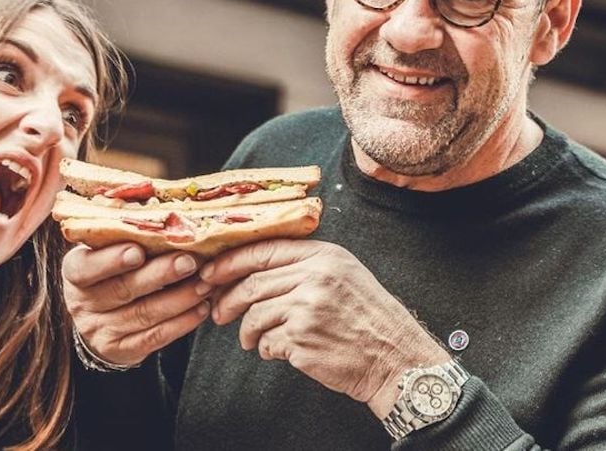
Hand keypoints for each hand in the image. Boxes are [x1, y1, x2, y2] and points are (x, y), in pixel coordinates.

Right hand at [62, 243, 211, 365]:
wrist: (104, 319)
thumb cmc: (115, 271)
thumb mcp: (109, 251)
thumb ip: (128, 237)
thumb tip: (169, 215)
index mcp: (75, 271)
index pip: (86, 267)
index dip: (111, 260)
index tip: (138, 250)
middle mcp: (82, 303)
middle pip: (122, 289)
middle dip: (160, 274)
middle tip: (189, 261)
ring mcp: (100, 330)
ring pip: (143, 314)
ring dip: (179, 298)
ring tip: (205, 283)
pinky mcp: (121, 351)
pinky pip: (155, 338)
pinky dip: (182, 323)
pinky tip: (202, 308)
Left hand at [201, 239, 448, 418]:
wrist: (394, 356)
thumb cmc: (369, 317)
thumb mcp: (345, 274)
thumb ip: (307, 264)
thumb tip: (252, 269)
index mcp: (324, 255)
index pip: (264, 251)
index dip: (230, 262)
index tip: (211, 273)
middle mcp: (315, 277)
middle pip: (252, 283)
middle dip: (227, 299)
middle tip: (218, 312)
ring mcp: (307, 308)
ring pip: (255, 315)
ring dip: (247, 331)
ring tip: (252, 340)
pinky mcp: (302, 339)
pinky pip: (267, 342)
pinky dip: (266, 349)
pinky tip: (278, 351)